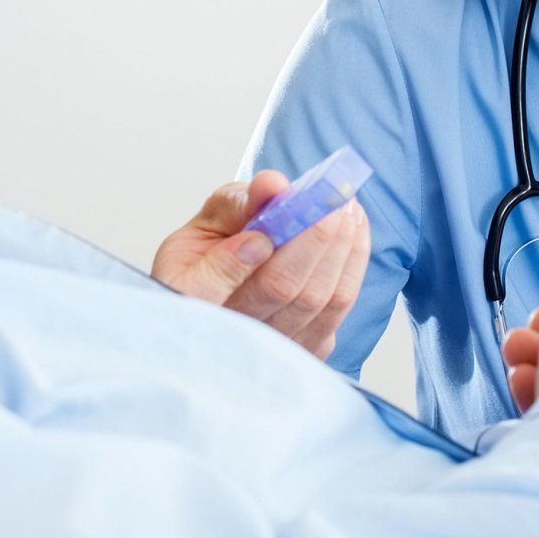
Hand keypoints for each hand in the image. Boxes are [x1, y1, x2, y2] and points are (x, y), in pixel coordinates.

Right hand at [152, 170, 370, 358]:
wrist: (225, 300)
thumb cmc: (210, 260)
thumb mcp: (206, 225)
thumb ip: (235, 206)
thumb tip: (273, 185)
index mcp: (186, 300)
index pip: (207, 288)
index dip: (241, 255)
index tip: (260, 226)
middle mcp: (227, 338)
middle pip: (280, 288)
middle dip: (314, 235)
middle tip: (332, 194)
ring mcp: (271, 352)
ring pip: (318, 299)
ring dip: (341, 244)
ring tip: (347, 203)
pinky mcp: (307, 352)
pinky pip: (338, 308)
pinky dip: (351, 262)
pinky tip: (352, 229)